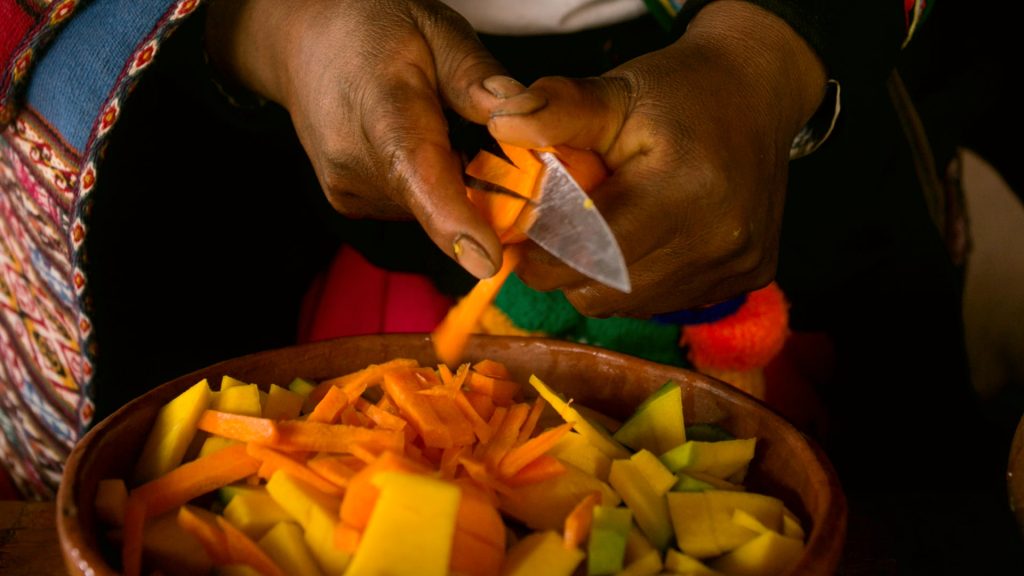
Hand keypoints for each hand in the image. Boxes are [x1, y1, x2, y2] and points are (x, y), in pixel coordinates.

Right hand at [205, 0, 534, 278]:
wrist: (303, 41)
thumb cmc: (373, 27)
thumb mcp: (434, 28)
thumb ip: (476, 76)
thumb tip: (523, 116)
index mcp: (381, 107)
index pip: (416, 170)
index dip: (452, 221)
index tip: (487, 261)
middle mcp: (355, 160)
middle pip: (438, 198)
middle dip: (481, 186)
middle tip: (483, 136)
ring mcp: (348, 189)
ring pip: (430, 206)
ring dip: (453, 181)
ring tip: (436, 126)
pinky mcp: (350, 203)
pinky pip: (412, 206)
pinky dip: (429, 185)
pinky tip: (418, 145)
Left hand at [487, 0, 826, 315]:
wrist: (757, 91)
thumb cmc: (676, 93)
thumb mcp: (612, 92)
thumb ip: (554, 111)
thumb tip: (500, 122)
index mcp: (682, 188)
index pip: (590, 251)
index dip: (542, 257)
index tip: (520, 242)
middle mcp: (718, 236)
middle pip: (607, 289)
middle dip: (565, 273)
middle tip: (549, 242)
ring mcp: (738, 263)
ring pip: (635, 304)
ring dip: (601, 282)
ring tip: (594, 238)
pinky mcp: (749, 277)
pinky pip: (667, 301)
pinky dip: (638, 284)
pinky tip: (637, 244)